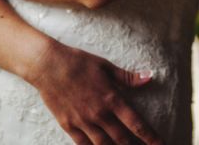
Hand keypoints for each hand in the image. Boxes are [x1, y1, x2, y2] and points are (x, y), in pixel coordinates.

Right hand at [26, 38, 162, 144]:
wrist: (48, 65)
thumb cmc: (78, 62)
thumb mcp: (106, 66)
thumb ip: (128, 77)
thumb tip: (149, 77)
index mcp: (112, 98)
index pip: (136, 123)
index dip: (150, 137)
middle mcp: (99, 114)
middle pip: (122, 140)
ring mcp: (83, 121)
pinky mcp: (68, 125)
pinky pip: (83, 144)